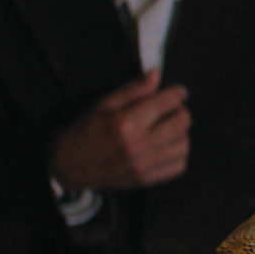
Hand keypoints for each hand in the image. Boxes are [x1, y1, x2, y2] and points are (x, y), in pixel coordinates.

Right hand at [50, 69, 191, 191]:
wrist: (71, 165)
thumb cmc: (88, 130)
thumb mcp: (105, 103)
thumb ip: (134, 89)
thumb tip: (157, 73)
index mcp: (125, 124)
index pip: (166, 103)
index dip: (177, 94)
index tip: (178, 93)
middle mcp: (137, 146)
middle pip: (180, 124)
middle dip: (181, 112)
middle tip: (174, 109)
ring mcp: (143, 166)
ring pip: (183, 145)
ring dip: (181, 133)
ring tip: (169, 128)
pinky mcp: (146, 180)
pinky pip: (179, 166)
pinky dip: (178, 154)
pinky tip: (166, 146)